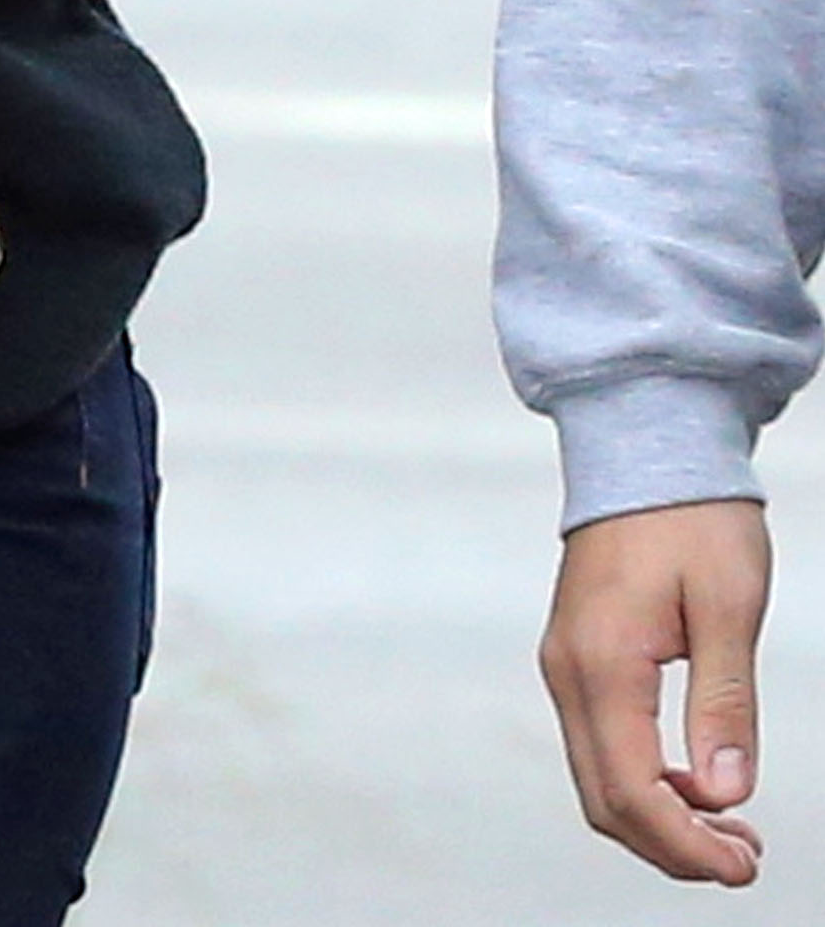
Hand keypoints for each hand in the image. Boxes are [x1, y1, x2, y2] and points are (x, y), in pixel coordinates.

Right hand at [539, 500, 770, 885]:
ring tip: (729, 829)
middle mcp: (568, 669)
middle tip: (744, 859)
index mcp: (602, 662)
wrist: (642, 444)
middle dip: (672, 848)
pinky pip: (597, 744)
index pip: (633, 791)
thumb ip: (723, 702)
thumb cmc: (692, 516)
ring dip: (658, 820)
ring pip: (597, 778)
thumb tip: (725, 794)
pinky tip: (692, 782)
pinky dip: (642, 782)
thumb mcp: (728, 605)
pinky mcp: (575, 655)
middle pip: (605, 799)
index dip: (687, 847)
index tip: (743, 865)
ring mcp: (564, 662)